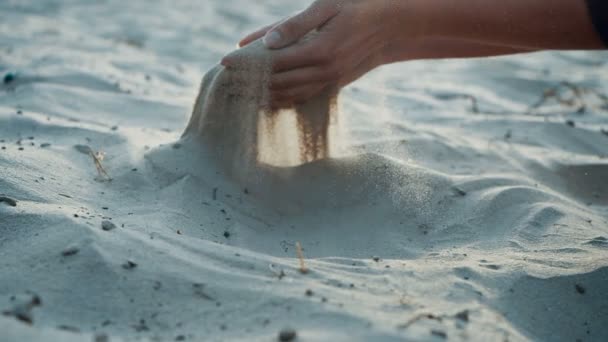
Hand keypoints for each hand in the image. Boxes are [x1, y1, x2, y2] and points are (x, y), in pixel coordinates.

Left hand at [221, 0, 402, 106]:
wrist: (390, 26)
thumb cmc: (355, 7)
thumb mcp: (326, 6)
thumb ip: (295, 24)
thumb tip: (267, 41)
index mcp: (320, 50)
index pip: (274, 61)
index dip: (247, 63)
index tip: (224, 62)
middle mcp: (324, 70)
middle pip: (278, 82)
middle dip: (249, 82)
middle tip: (224, 81)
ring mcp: (330, 80)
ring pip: (289, 94)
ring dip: (262, 95)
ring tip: (238, 93)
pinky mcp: (333, 84)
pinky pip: (303, 97)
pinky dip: (282, 101)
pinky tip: (266, 101)